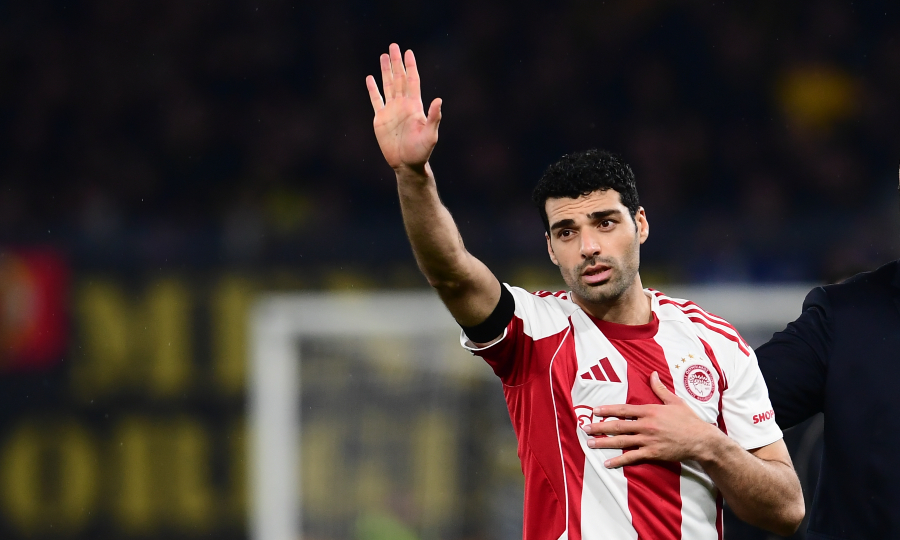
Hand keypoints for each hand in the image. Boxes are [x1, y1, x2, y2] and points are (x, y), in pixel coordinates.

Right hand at [366, 43, 441, 173]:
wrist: (407, 164)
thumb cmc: (421, 151)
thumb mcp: (430, 135)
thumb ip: (433, 118)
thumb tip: (438, 100)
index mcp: (415, 106)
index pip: (412, 81)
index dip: (410, 67)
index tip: (408, 52)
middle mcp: (403, 105)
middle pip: (399, 78)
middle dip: (396, 62)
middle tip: (394, 46)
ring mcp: (391, 111)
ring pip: (388, 85)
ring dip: (385, 71)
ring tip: (383, 56)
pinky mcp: (380, 119)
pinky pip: (376, 100)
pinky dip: (373, 89)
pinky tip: (370, 78)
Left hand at [582, 372, 722, 467]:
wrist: (701, 440)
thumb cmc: (688, 419)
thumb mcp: (674, 401)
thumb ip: (660, 389)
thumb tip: (653, 374)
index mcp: (649, 411)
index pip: (623, 410)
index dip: (607, 410)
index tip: (594, 411)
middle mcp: (646, 425)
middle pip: (618, 426)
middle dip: (600, 427)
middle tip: (585, 429)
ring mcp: (648, 440)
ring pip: (621, 441)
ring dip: (604, 443)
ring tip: (590, 444)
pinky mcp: (652, 453)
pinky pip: (632, 457)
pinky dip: (619, 461)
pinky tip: (608, 463)